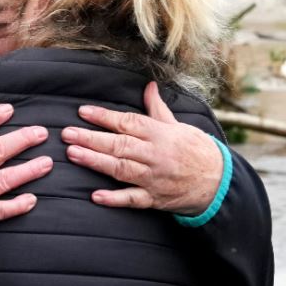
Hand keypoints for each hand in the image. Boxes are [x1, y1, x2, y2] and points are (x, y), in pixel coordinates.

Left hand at [63, 82, 222, 215]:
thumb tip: (149, 87)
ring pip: (121, 169)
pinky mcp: (155, 199)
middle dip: (91, 138)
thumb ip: (158, 109)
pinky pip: (132, 199)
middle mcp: (155, 154)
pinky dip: (114, 198)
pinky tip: (96, 196)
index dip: (104, 117)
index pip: (128, 122)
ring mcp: (154, 178)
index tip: (83, 112)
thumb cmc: (196, 150)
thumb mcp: (179, 125)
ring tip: (74, 154)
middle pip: (119, 145)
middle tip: (67, 134)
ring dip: (96, 162)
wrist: (218, 181)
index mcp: (160, 134)